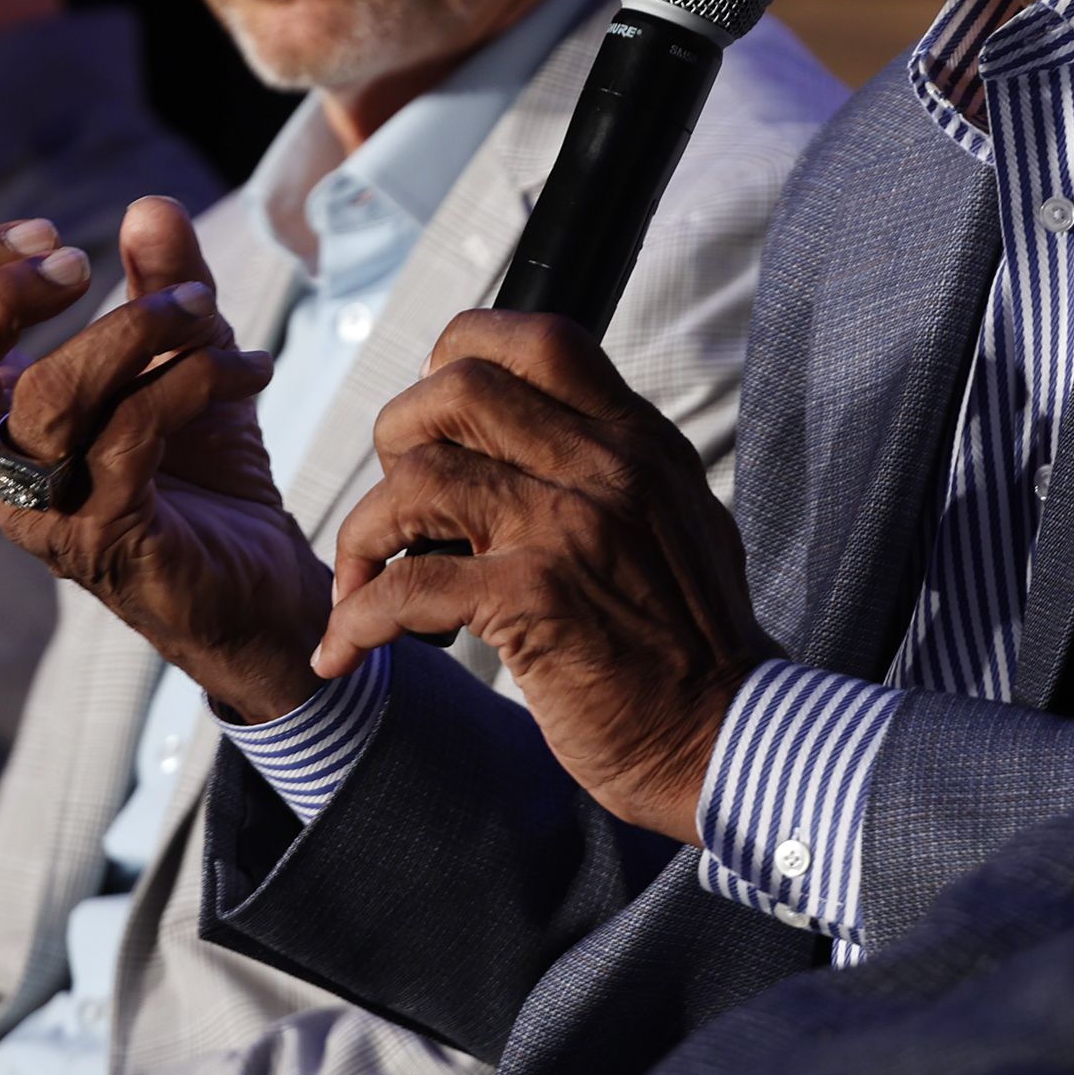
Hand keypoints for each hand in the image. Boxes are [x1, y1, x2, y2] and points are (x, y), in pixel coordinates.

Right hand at [0, 195, 330, 720]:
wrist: (260, 592)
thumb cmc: (203, 477)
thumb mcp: (183, 362)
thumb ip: (163, 285)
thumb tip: (149, 206)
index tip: (48, 231)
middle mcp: (0, 473)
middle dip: (1, 299)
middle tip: (81, 263)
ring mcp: (47, 512)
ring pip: (48, 400)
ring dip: (134, 328)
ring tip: (202, 309)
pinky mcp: (111, 538)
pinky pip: (132, 436)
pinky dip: (193, 380)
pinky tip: (247, 368)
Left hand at [318, 309, 779, 840]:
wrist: (728, 732)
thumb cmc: (695, 640)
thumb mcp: (677, 515)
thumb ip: (615, 466)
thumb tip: (539, 433)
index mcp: (639, 440)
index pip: (539, 342)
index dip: (462, 355)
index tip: (438, 418)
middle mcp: (606, 468)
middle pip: (459, 390)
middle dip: (397, 436)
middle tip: (398, 502)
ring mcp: (569, 530)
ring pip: (419, 480)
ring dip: (364, 533)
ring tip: (361, 579)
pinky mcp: (535, 602)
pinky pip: (407, 586)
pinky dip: (358, 619)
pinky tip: (345, 650)